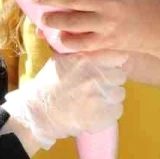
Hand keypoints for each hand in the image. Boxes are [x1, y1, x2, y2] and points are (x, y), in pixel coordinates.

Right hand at [1, 51, 125, 148]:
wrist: (39, 111)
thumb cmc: (49, 84)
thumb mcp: (62, 59)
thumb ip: (81, 51)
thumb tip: (96, 41)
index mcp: (87, 60)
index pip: (118, 56)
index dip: (113, 63)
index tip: (108, 67)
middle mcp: (96, 76)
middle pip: (120, 76)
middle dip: (111, 81)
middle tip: (98, 86)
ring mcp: (99, 97)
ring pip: (120, 94)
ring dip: (111, 97)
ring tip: (96, 101)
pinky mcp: (101, 117)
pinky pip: (117, 112)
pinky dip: (109, 114)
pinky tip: (96, 113)